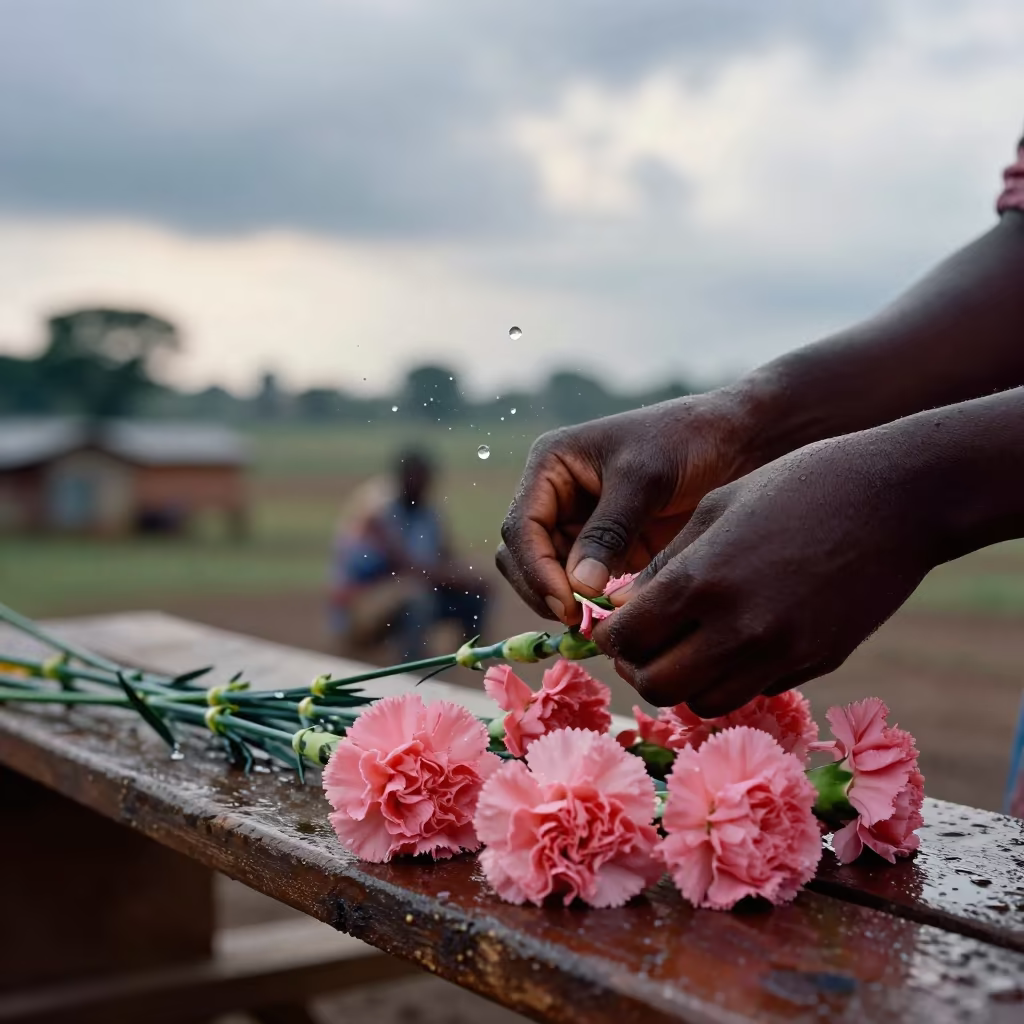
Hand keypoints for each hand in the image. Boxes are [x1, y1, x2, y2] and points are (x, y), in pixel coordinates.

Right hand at [495, 391, 757, 622]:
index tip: (566, 603)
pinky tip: (616, 617)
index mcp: (550, 467)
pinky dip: (593, 605)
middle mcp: (555, 497)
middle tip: (580, 621)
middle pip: (524, 557)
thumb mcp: (643, 479)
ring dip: (566, 602)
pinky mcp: (607, 549)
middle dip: (545, 590)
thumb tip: (579, 587)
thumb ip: (609, 531)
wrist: (732, 441)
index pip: (522, 527)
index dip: (536, 569)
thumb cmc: (683, 441)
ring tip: (598, 622)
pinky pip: (585, 586)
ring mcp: (580, 525)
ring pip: (550, 577)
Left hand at [596, 430, 937, 712]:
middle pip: (657, 687)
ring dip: (686, 681)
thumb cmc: (796, 485)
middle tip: (644, 644)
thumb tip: (624, 610)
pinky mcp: (817, 663)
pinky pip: (755, 691)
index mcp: (701, 580)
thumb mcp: (716, 508)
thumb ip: (665, 565)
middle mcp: (737, 627)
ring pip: (705, 703)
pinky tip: (740, 639)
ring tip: (689, 645)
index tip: (615, 626)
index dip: (609, 638)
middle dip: (640, 669)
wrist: (895, 496)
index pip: (626, 640)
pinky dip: (734, 677)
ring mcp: (781, 652)